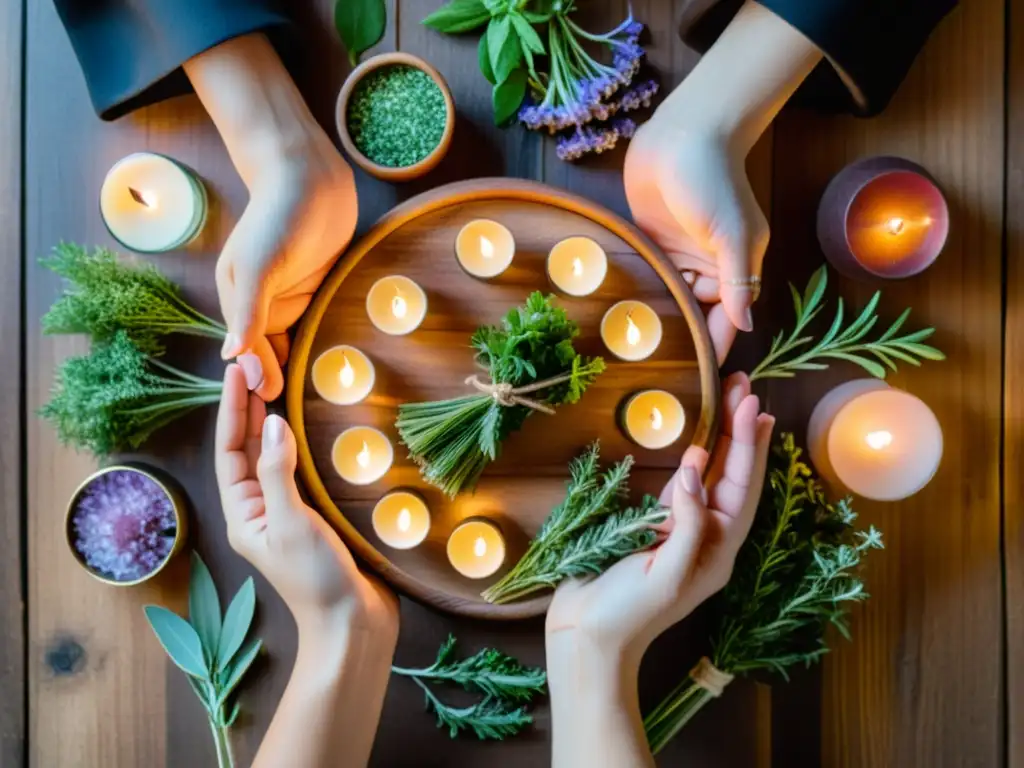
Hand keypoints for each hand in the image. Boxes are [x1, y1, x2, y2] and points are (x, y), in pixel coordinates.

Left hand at [215, 364, 397, 638]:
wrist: (354, 624)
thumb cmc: (316, 579)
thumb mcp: (291, 523)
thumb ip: (278, 473)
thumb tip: (272, 423)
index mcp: (243, 514)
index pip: (230, 451)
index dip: (232, 410)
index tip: (237, 372)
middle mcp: (260, 511)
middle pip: (247, 452)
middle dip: (247, 410)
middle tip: (253, 369)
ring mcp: (288, 515)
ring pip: (272, 460)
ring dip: (270, 425)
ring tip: (272, 388)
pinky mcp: (315, 519)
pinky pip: (299, 472)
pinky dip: (299, 446)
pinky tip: (306, 430)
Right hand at [218, 146, 356, 400]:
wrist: (309, 175)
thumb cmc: (277, 216)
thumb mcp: (257, 266)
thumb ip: (246, 312)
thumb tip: (229, 355)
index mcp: (239, 299)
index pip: (246, 349)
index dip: (258, 376)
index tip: (271, 405)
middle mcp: (262, 302)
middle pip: (269, 350)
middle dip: (279, 377)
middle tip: (295, 414)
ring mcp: (290, 295)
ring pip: (294, 339)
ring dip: (301, 363)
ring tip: (316, 400)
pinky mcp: (316, 286)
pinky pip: (317, 321)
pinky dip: (321, 340)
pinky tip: (334, 363)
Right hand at [546, 372, 773, 658]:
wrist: (587, 639)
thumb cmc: (627, 614)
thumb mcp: (664, 574)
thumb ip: (685, 524)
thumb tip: (694, 469)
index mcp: (717, 551)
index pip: (742, 489)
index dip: (747, 446)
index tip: (751, 404)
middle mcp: (706, 539)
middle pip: (731, 477)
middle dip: (739, 432)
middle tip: (744, 387)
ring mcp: (680, 533)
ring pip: (709, 478)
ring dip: (720, 441)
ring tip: (730, 401)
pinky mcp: (653, 530)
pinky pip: (680, 489)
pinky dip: (691, 461)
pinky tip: (697, 442)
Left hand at [625, 118, 767, 362]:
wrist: (682, 133)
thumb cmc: (712, 181)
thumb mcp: (732, 234)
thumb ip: (738, 282)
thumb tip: (748, 326)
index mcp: (736, 268)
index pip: (727, 320)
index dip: (715, 348)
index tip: (699, 380)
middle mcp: (710, 267)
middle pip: (697, 314)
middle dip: (682, 337)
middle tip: (656, 373)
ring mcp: (680, 255)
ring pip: (671, 299)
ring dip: (658, 318)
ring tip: (633, 353)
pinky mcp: (654, 243)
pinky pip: (650, 277)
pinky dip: (640, 294)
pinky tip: (621, 318)